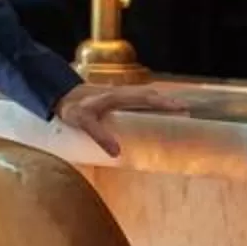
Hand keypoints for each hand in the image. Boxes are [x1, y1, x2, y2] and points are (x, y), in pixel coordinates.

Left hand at [53, 82, 187, 154]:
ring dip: (161, 102)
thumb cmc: (72, 109)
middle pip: (151, 95)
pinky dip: (151, 103)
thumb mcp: (84, 123)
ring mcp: (120, 95)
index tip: (182, 109)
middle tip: (187, 111)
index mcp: (118, 96)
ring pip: (146, 96)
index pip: (147, 98)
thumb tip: (118, 152)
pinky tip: (156, 111)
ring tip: (178, 111)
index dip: (165, 103)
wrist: (59, 96)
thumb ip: (100, 136)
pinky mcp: (117, 99)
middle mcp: (122, 93)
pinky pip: (139, 99)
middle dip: (170, 102)